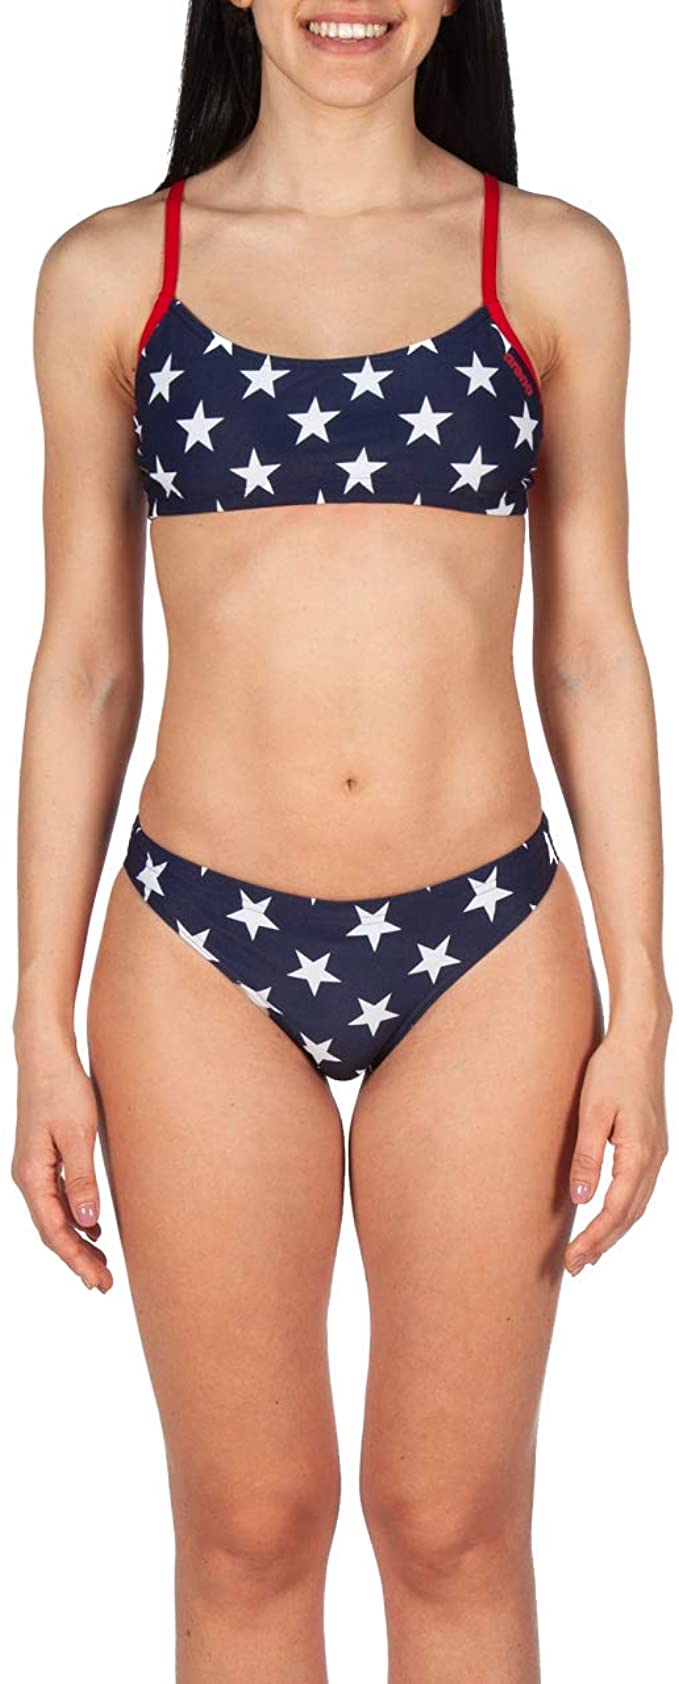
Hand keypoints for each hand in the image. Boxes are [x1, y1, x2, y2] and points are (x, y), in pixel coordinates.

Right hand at [12, 1040, 113, 1291]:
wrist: (45, 1054)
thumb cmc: (63, 1088)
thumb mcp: (78, 1133)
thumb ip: (82, 1178)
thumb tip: (87, 1220)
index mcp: (31, 1176)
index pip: (54, 1232)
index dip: (77, 1260)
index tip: (99, 1281)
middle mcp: (27, 1177)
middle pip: (52, 1230)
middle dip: (77, 1259)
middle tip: (105, 1283)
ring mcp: (33, 1168)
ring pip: (54, 1216)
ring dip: (77, 1240)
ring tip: (101, 1262)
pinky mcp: (43, 1158)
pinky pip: (56, 1198)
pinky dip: (74, 1217)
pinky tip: (93, 1225)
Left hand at [565, 1017, 669, 1275]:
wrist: (639, 1040)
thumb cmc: (612, 1070)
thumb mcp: (593, 1112)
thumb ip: (588, 1157)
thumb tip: (581, 1200)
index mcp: (640, 1154)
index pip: (616, 1210)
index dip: (594, 1238)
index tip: (572, 1259)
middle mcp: (654, 1159)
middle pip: (630, 1215)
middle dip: (603, 1244)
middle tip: (575, 1267)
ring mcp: (656, 1153)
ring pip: (637, 1205)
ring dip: (613, 1231)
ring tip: (588, 1253)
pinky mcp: (651, 1145)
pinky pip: (638, 1189)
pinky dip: (623, 1210)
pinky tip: (607, 1216)